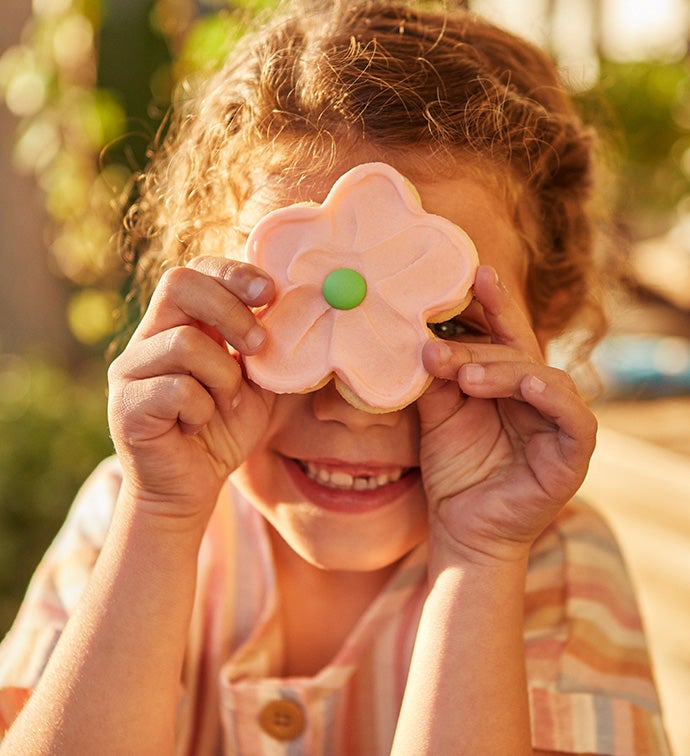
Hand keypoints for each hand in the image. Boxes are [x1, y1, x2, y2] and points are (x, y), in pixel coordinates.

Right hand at [107, 256, 275, 524]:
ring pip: (185, 342)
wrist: (188, 490)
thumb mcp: (258, 386)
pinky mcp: (126, 405)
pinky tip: (198, 426)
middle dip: (230, 310)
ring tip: (226, 404)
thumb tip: (303, 310)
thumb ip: (270, 350)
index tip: (271, 293)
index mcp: (180, 325)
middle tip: (258, 346)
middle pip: (179, 283)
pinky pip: (176, 389)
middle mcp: (148, 338)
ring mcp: (131, 370)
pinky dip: (202, 409)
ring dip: (223, 376)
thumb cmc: (223, 432)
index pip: (197, 271)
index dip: (234, 273)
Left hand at [418, 265, 596, 564]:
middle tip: (436, 351)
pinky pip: (575, 421)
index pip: (505, 337)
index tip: (474, 274)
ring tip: (467, 376)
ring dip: (506, 371)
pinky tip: (530, 385)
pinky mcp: (571, 456)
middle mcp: (537, 398)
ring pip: (545, 378)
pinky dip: (554, 399)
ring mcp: (558, 425)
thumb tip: (424, 336)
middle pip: (518, 355)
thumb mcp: (438, 416)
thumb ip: (438, 379)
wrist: (460, 529)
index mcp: (508, 384)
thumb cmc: (453, 471)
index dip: (494, 306)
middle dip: (478, 347)